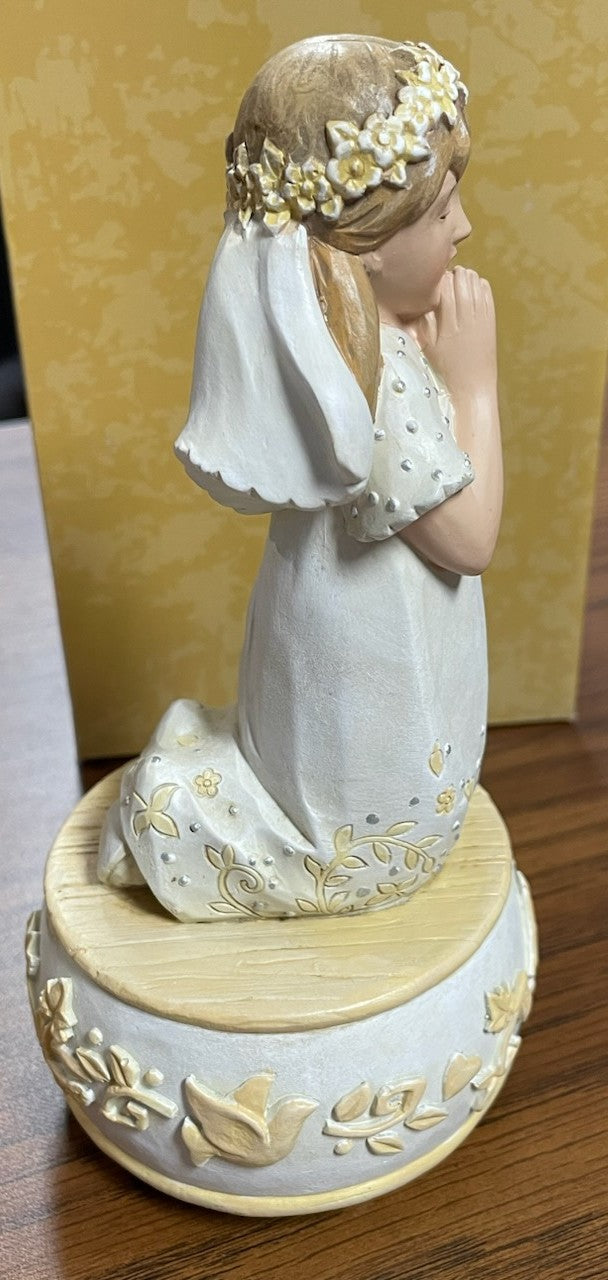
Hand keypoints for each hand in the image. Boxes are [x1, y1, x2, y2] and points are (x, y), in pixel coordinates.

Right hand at [408, 267, 496, 402]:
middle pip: (462, 279)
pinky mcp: (491, 320)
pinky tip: (472, 289)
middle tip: (445, 280)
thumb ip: (423, 323)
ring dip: (466, 278)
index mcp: (449, 323)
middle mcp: (467, 317)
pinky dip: (479, 285)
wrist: (472, 388)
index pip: (445, 286)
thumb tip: (421, 302)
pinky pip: (487, 292)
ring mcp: (482, 317)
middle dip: (453, 275)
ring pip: (476, 282)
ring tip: (457, 283)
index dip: (438, 280)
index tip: (432, 284)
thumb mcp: (427, 349)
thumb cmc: (446, 371)